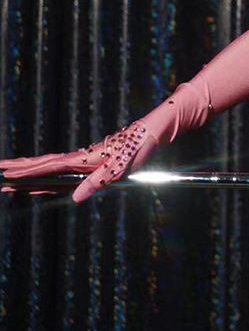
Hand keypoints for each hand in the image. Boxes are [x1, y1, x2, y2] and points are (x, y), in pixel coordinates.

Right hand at [0, 121, 157, 202]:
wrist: (152, 132)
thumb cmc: (138, 148)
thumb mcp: (119, 168)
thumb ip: (97, 182)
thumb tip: (74, 199)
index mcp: (83, 158)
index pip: (48, 166)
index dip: (27, 171)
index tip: (6, 173)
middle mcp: (80, 158)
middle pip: (43, 164)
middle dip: (20, 169)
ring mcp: (85, 160)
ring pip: (51, 168)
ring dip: (31, 174)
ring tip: (10, 181)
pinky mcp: (92, 162)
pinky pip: (63, 172)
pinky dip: (48, 178)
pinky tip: (41, 185)